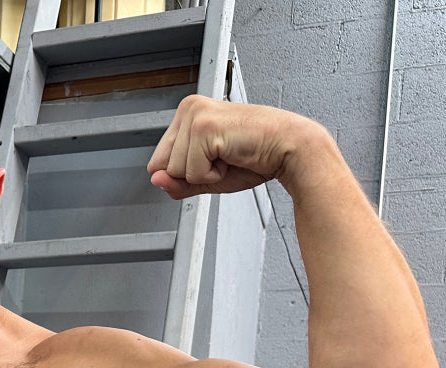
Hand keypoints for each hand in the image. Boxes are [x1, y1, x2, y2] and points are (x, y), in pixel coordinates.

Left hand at [147, 95, 324, 199]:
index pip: (158, 162)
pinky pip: (192, 173)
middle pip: (162, 167)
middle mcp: (189, 108)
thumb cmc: (256, 156)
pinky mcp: (204, 127)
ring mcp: (195, 115)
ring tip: (229, 156)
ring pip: (175, 172)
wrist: (290, 149)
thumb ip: (178, 182)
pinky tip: (232, 156)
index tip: (214, 160)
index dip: (184, 174)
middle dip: (192, 174)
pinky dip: (213, 175)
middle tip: (223, 158)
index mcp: (188, 114)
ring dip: (205, 174)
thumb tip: (155, 180)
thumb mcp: (208, 176)